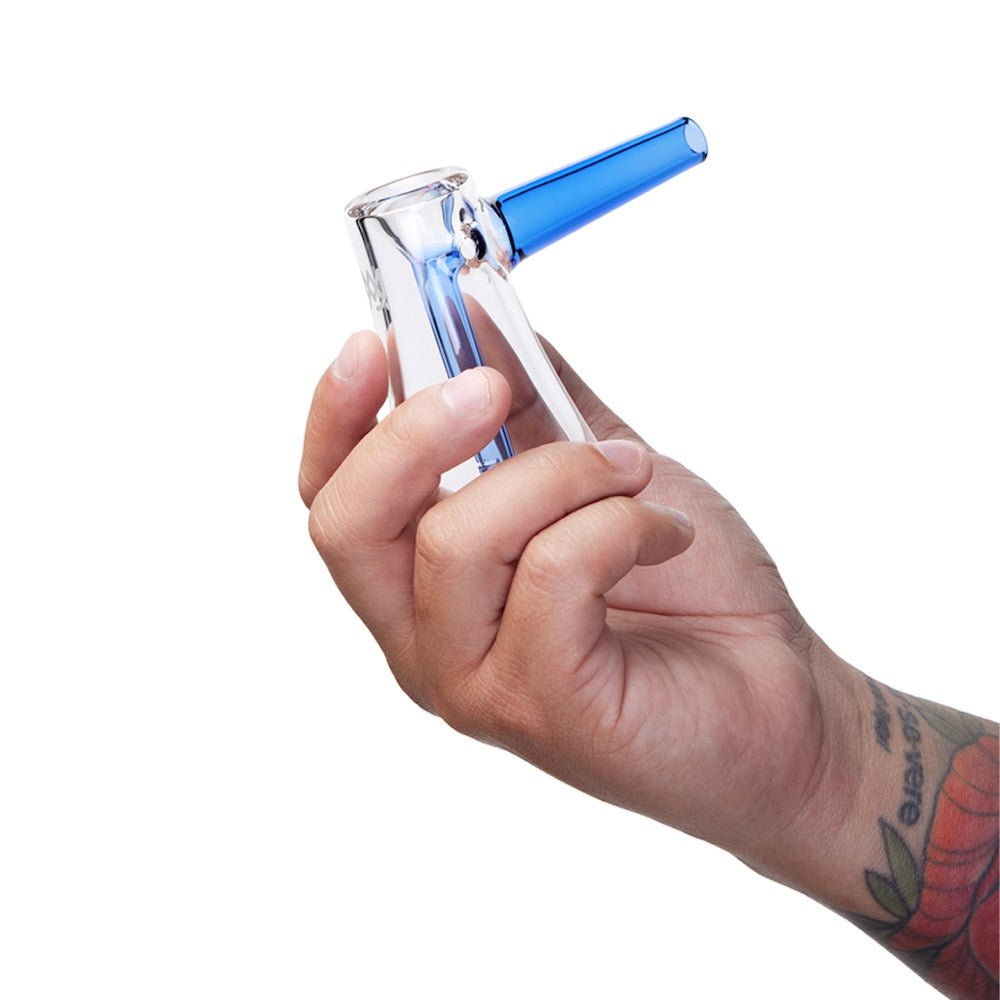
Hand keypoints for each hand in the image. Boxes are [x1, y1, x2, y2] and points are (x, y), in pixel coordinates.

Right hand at [300, 330, 864, 882]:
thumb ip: (531, 398)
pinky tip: (664, 534)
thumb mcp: (598, 467)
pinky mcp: (542, 708)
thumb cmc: (683, 589)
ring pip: (457, 539)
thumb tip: (471, 312)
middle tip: (492, 389)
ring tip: (635, 474)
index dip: (337, 418)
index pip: (334, 501)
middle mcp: (427, 640)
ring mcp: (476, 684)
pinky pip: (551, 573)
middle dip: (415, 433)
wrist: (777, 695)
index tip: (375, 341)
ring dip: (560, 474)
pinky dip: (618, 523)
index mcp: (424, 583)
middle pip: (350, 524)